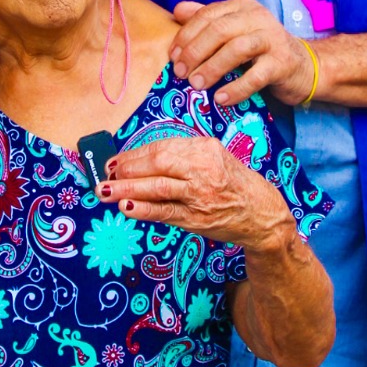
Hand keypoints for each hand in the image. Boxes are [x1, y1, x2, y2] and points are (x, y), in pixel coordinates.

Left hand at [99, 135, 292, 253]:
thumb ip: (182, 156)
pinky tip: (126, 208)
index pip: (162, 147)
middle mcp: (203, 168)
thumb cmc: (233, 183)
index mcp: (205, 148)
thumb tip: (140, 160)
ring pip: (157, 188)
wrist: (261, 213)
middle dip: (127, 169)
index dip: (134, 154)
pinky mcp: (198, 219)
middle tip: (105, 175)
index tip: (115, 160)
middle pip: (157, 164)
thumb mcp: (213, 158)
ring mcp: (200, 195)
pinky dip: (143, 210)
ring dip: (126, 189)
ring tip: (105, 191)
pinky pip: (165, 212)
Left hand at [170, 0, 315, 107]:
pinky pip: (256, 76)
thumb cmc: (261, 50)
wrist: (303, 66)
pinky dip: (236, 88)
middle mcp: (259, 17)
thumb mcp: (234, 30)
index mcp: (243, 6)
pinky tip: (221, 98)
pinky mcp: (283, 63)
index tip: (172, 56)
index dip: (186, 35)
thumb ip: (207, 19)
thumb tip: (177, 10)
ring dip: (212, 68)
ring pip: (237, 49)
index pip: (208, 15)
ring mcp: (273, 39)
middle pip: (219, 29)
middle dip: (195, 51)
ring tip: (196, 85)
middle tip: (180, 73)